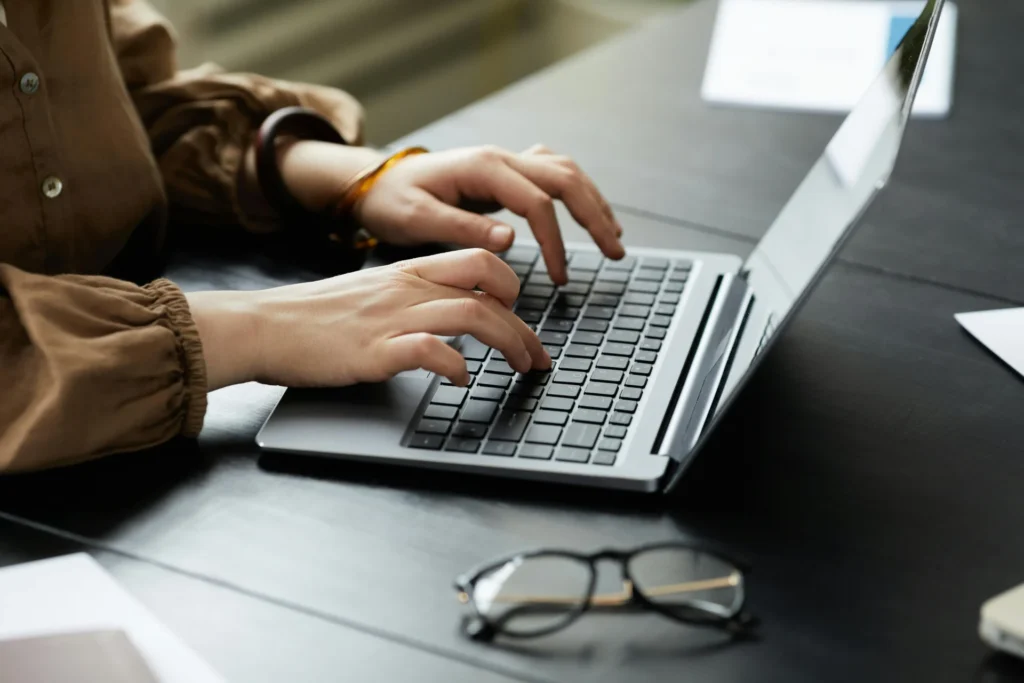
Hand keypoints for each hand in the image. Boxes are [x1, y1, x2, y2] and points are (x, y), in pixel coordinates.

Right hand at [187, 250, 549, 390]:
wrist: (263, 326)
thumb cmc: (312, 316)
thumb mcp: (370, 293)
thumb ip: (410, 297)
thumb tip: (447, 318)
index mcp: (406, 271)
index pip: (478, 259)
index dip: (512, 285)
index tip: (521, 315)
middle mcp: (406, 288)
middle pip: (487, 288)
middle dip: (524, 324)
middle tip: (537, 356)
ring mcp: (392, 318)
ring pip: (471, 313)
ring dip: (508, 342)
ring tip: (520, 367)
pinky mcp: (374, 351)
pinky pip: (431, 350)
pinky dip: (457, 365)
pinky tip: (462, 380)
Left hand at [353, 145, 625, 283]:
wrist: (375, 182)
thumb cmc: (392, 201)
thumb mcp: (417, 218)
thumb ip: (463, 228)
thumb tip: (510, 240)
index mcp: (482, 167)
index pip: (537, 202)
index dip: (555, 241)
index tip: (560, 277)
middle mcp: (500, 158)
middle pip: (565, 178)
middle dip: (594, 215)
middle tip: (614, 252)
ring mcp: (505, 161)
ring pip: (565, 171)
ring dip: (593, 201)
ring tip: (613, 236)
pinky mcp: (505, 172)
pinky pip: (553, 173)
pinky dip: (577, 192)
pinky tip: (589, 212)